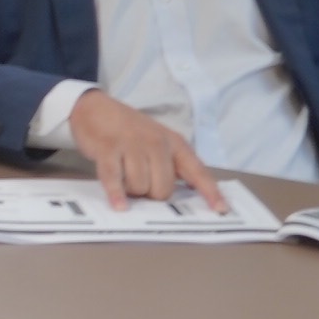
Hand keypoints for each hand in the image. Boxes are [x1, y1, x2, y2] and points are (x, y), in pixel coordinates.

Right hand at [65, 91, 218, 211]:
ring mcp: (133, 145)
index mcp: (175, 144)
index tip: (222, 210)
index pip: (197, 171)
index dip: (210, 192)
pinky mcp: (109, 148)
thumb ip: (172, 167)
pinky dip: (117, 194)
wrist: (96, 109)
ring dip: (130, 191)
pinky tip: (119, 206)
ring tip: (124, 176)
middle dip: (151, 194)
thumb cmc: (130, 133)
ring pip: (139, 187)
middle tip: (140, 182)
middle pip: (163, 189)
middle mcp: (157, 143)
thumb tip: (184, 197)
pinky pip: (115, 178)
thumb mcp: (159, 143)